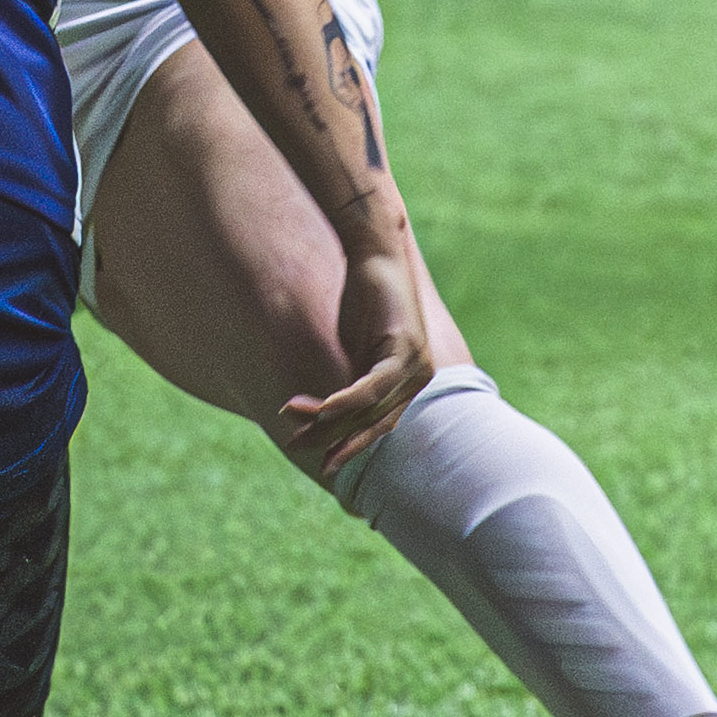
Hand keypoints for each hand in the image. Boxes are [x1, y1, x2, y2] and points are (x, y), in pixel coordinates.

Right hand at [279, 232, 434, 475]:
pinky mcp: (406, 350)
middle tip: (301, 451)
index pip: (379, 425)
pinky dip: (344, 401)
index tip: (323, 460)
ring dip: (330, 422)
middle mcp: (420, 378)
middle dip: (336, 441)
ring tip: (297, 430)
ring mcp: (416, 366)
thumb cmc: (363, 299)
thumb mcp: (355, 349)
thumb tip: (327, 416)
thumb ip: (351, 381)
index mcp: (410, 382)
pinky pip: (372, 387)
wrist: (375, 256)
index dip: (351, 445)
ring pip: (370, 409)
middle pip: (374, 422)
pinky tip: (321, 411)